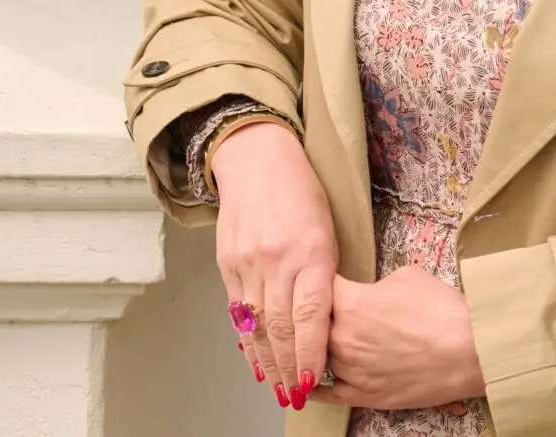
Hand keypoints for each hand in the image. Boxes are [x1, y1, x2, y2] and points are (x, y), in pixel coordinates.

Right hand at [211, 120, 337, 410]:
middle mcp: (277, 260)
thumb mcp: (327, 228)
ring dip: (265, 361)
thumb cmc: (303, 192)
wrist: (257, 160)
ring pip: (255, 324)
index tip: (312, 380)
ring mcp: (248, 263)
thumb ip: (324, 272)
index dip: (310, 352)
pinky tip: (252, 358)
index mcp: (311, 250)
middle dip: (287, 367)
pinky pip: (237, 309)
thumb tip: (325, 317)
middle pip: (280, 327)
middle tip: (293, 396)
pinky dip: (245, 338)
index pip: (310, 314)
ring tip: (275, 387)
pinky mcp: (227, 263)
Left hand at [314, 266, 483, 410]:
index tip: (329, 281)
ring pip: (321, 356)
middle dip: (325, 315)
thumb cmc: (444, 312)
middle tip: (340, 310)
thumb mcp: (409, 276)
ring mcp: (350, 371)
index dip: (325, 281)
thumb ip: (376, 284)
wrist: (471, 352)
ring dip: (325, 347)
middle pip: (315, 324)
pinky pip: (325, 394)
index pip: (321, 288)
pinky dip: (313, 386)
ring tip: (338, 340)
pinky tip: (306, 381)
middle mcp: (342, 338)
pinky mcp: (362, 396)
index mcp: (350, 303)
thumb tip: (370, 293)